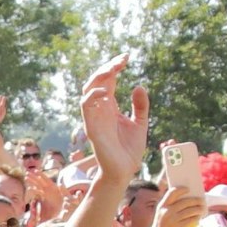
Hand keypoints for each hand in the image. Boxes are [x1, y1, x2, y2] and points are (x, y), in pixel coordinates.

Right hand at [79, 54, 148, 180]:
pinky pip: (86, 108)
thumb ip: (140, 105)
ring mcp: (94, 117)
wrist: (124, 170)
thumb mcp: (140, 122)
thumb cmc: (129, 149)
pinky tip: (104, 90)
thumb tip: (139, 86)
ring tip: (113, 69)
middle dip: (106, 68)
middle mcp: (100, 110)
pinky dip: (92, 96)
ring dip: (98, 78)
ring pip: (87, 91)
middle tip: (122, 59)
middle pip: (96, 82)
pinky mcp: (92, 127)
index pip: (108, 81)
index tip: (126, 57)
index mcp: (110, 107)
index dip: (114, 67)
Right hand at [156, 185, 205, 226]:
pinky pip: (192, 220)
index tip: (188, 189)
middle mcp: (167, 212)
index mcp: (162, 206)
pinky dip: (197, 218)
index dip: (181, 190)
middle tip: (201, 201)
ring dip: (199, 209)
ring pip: (191, 211)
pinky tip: (198, 217)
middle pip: (186, 202)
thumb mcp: (161, 214)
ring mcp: (173, 219)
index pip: (172, 193)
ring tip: (202, 209)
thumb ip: (170, 206)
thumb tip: (187, 198)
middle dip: (196, 201)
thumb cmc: (163, 225)